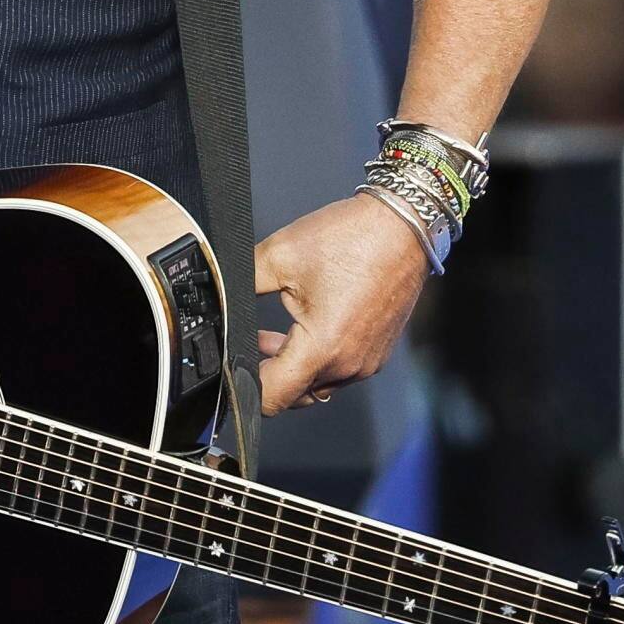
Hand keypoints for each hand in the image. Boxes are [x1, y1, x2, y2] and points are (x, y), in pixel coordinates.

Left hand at [253, 194, 430, 412]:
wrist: (403, 225)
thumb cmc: (352, 238)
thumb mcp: (279, 255)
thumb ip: (241, 282)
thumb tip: (220, 296)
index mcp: (323, 349)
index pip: (273, 398)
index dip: (246, 387)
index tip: (234, 367)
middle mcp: (349, 366)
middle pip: (294, 395)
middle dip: (268, 375)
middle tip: (250, 344)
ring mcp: (367, 361)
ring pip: (317, 385)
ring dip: (293, 367)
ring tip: (273, 335)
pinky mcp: (377, 352)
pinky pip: (340, 370)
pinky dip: (318, 358)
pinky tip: (305, 327)